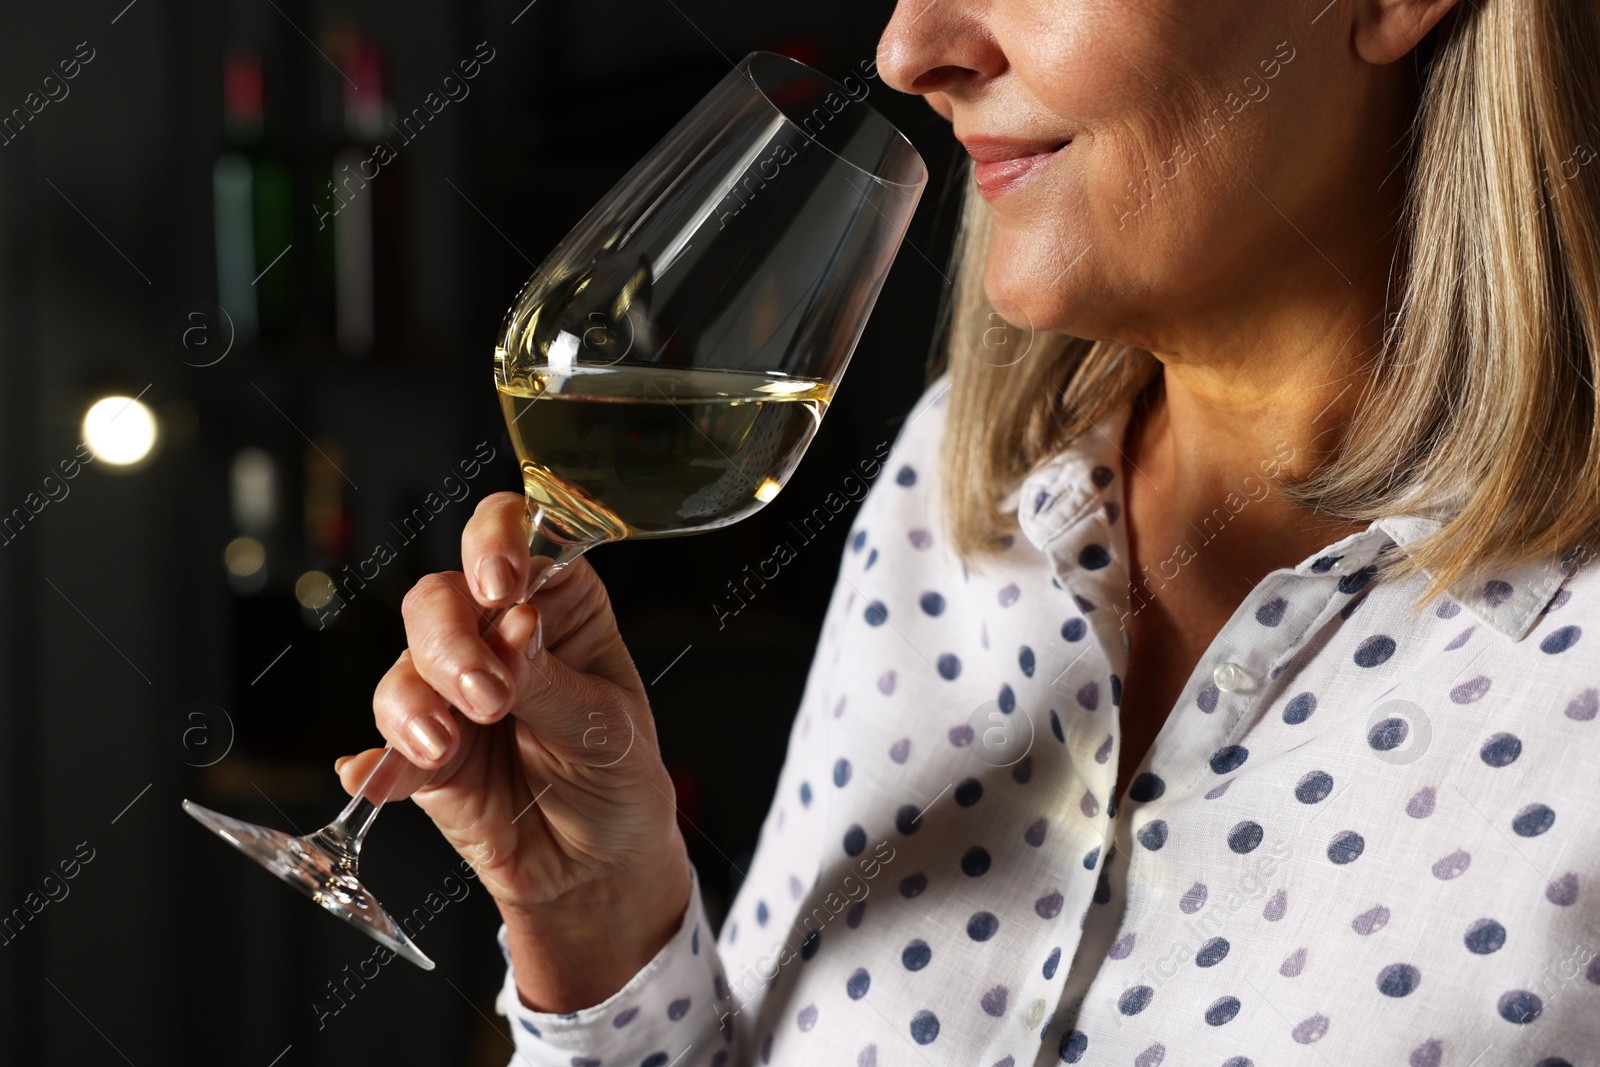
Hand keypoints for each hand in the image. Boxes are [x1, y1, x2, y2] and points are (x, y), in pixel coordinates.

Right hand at [336, 492, 690, 1010]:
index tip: (501, 586)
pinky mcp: (420, 756)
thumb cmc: (618, 776)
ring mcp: (449, 694)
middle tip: (487, 696)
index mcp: (552, 602)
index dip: (494, 543)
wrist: (599, 868)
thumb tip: (512, 629)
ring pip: (403, 673)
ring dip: (417, 706)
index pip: (507, 536)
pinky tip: (373, 777)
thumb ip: (552, 680)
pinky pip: (383, 751)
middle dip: (451, 645)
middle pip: (438, 601)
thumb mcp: (607, 727)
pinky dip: (377, 763)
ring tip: (445, 746)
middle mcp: (491, 635)